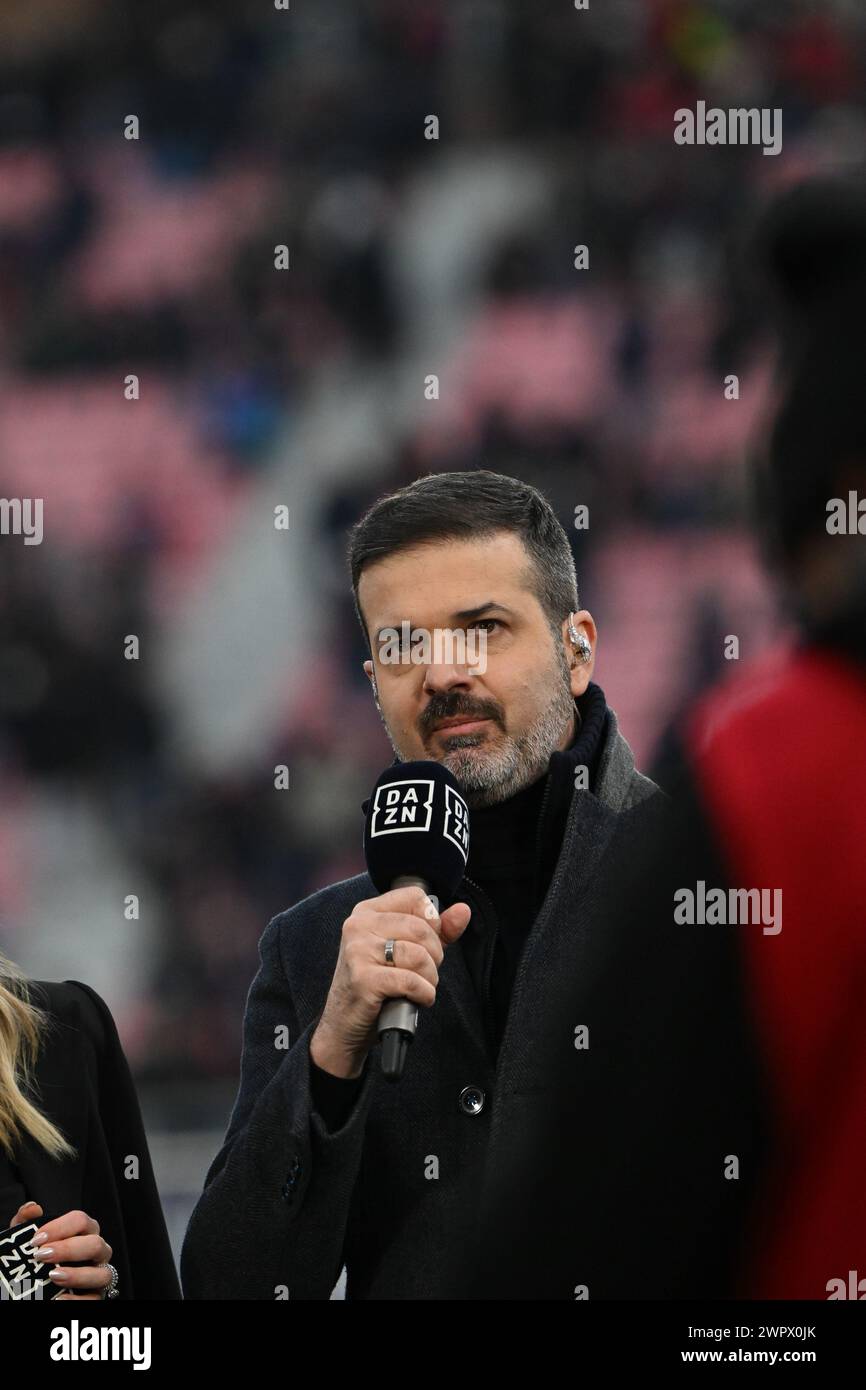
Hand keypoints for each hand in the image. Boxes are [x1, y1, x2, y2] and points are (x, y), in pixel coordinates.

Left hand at [9, 1201, 113, 1299]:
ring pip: (102, 1273)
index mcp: (83, 1232)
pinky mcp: (94, 1297)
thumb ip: (26, 1221)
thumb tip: (32, 1208)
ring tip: (53, 1277)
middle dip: (68, 1249)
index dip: (60, 1227)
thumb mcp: (30, 1240)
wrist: (35, 1287)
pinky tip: (59, 1298)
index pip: (81, 1220)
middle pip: (95, 1243)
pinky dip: (76, 1300)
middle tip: (43, 1255)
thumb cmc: (39, 1259)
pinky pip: (93, 1300)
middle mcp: (96, 1252)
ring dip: (77, 1275)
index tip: (37, 1238)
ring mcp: (98, 1275)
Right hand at [311, 885, 470, 1076]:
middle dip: (434, 956)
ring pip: (419, 956)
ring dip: (430, 978)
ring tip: (420, 987)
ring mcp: (358, 951)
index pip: (416, 897)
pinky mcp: (363, 979)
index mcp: (367, 912)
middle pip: (421, 929)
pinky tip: (417, 999)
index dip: (432, 923)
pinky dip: (423, 994)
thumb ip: (437, 930)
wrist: (344, 1024)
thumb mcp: (405, 950)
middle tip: (424, 972)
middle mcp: (358, 926)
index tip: (425, 944)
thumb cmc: (375, 984)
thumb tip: (462, 911)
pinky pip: (411, 981)